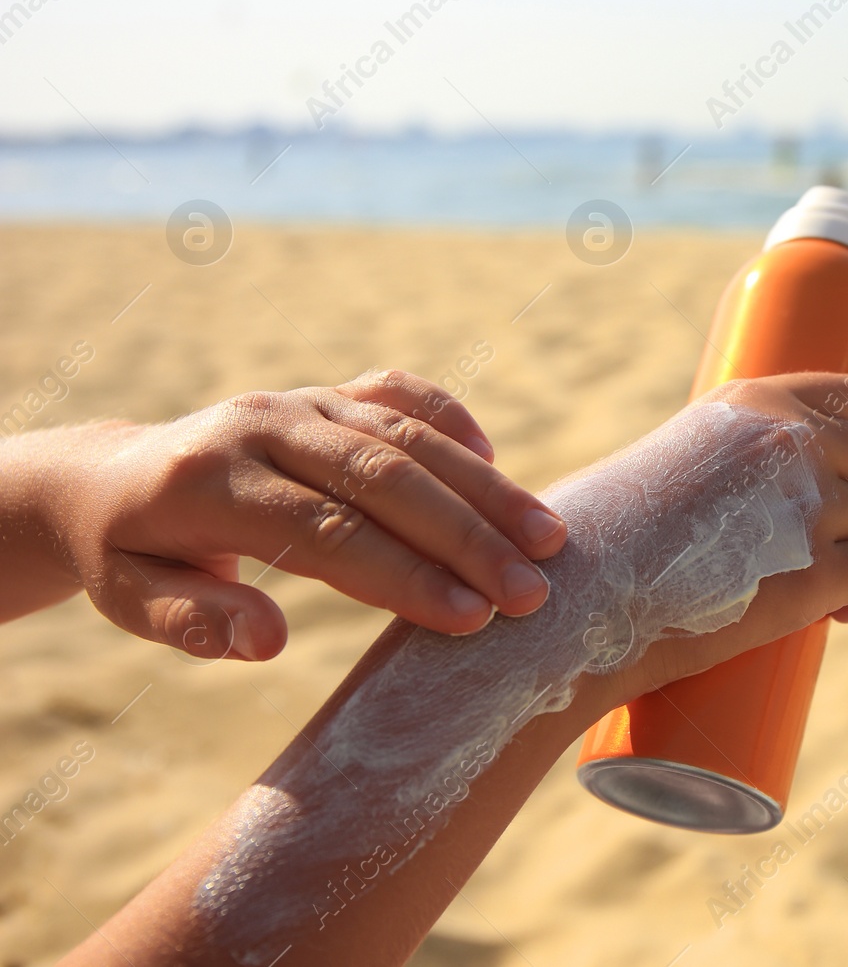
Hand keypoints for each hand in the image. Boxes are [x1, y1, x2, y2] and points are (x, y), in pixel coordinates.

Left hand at [40, 370, 565, 660]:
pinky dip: (453, 422)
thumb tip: (269, 643)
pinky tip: (497, 467)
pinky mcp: (327, 393)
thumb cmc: (130, 557)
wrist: (110, 475)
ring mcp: (300, 401)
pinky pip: (400, 394)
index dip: (403, 575)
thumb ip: (193, 621)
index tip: (471, 619)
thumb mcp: (131, 601)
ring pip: (406, 436)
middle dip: (466, 537)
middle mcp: (261, 425)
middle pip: (382, 476)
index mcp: (206, 480)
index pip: (325, 530)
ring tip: (549, 538)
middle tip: (532, 591)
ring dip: (484, 488)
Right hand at [600, 372, 847, 702]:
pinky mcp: (814, 572)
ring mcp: (806, 503)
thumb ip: (726, 456)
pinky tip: (843, 610)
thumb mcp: (670, 456)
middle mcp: (790, 439)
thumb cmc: (601, 537)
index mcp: (756, 401)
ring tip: (834, 586)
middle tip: (844, 545)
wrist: (578, 595)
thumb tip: (760, 489)